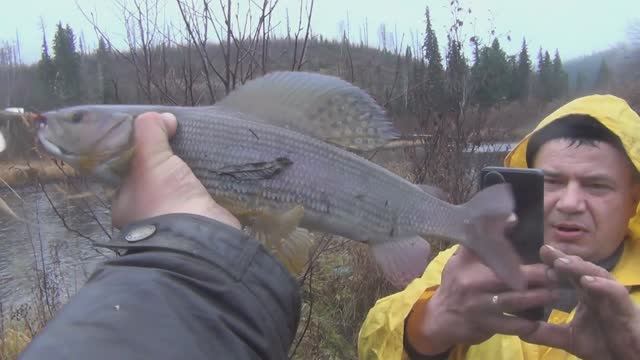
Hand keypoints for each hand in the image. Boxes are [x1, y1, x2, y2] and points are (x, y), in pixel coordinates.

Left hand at [111, 112, 240, 229]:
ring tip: (202, 152)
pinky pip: (201, 197)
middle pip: (157, 178)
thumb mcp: (149, 159)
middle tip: (182, 140)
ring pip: (180, 188)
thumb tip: (163, 117)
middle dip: (169, 161)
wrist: (200, 236)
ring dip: (191, 173)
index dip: (141, 150)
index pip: (129, 170)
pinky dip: (207, 184)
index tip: (157, 134)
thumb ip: (149, 132)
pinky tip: (215, 171)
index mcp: (125, 204)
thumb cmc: (164, 199)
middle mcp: (146, 215)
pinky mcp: (200, 223)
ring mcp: (174, 221)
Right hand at [406, 246, 555, 354]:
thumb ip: (483, 238)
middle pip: (510, 276)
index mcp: (469, 262)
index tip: (539, 245)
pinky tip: (539, 322)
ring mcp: (480, 305)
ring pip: (514, 301)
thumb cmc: (457, 283)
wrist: (442, 317)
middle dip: (538, 275)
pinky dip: (526, 324)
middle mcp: (473, 282)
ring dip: (537, 298)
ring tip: (554, 294)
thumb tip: (512, 216)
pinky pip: (511, 325)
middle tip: (558, 273)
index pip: (491, 246)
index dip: (517, 247)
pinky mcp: (486, 325)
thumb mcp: (462, 259)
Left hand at [521, 245, 639, 359]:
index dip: (554, 265)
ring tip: (561, 263)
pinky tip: (587, 281)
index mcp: (587, 295)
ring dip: (580, 268)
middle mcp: (600, 293)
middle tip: (545, 251)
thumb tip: (519, 329)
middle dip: (564, 259)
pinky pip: (616, 294)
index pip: (569, 275)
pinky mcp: (628, 311)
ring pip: (599, 276)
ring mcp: (614, 300)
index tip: (537, 257)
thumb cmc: (605, 346)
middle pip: (582, 269)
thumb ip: (546, 333)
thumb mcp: (569, 339)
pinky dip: (602, 286)